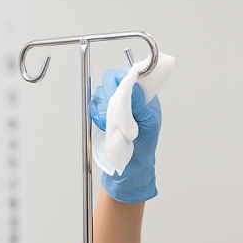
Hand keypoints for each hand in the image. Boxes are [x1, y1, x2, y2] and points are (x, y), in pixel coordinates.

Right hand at [90, 68, 161, 202]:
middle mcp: (129, 97)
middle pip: (112, 79)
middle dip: (111, 94)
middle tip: (114, 110)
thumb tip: (132, 87)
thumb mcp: (149, 125)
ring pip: (101, 91)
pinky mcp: (103, 114)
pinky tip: (105, 125)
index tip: (122, 90)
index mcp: (144, 97)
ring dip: (104, 106)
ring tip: (112, 122)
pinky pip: (94, 104)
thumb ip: (141, 105)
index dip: (125, 79)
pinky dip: (97, 113)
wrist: (131, 167)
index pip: (132, 75)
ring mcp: (115, 105)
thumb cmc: (145, 146)